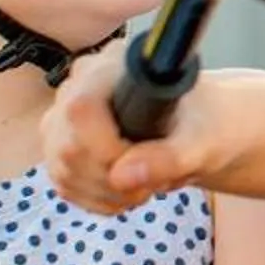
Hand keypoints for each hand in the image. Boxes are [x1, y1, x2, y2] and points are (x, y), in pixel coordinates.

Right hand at [45, 48, 264, 214]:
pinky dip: (101, 200)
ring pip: (65, 172)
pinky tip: (129, 188)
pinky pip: (66, 186)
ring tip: (148, 181)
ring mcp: (63, 116)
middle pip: (69, 148)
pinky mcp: (59, 146)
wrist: (200, 129)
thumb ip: (168, 158)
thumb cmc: (205, 125)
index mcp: (115, 64)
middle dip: (114, 179)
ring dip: (110, 193)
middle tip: (157, 178)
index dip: (108, 149)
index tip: (146, 162)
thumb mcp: (200, 143)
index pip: (81, 109)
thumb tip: (122, 176)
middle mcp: (79, 84)